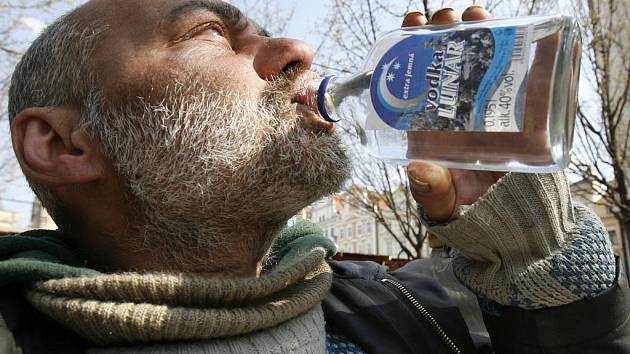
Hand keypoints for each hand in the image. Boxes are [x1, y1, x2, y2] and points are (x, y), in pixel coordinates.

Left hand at [402, 7, 505, 222]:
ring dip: (476, 28)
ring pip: (479, 54)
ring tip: (475, 17)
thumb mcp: (442, 200)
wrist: (506, 215)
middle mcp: (453, 103)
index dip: (410, 45)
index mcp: (427, 119)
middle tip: (445, 19)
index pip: (415, 73)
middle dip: (443, 29)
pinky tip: (515, 28)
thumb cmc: (464, 204)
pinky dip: (519, 44)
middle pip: (445, 55)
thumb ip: (431, 191)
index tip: (412, 24)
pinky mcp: (519, 103)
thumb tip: (419, 172)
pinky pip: (519, 67)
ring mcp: (486, 99)